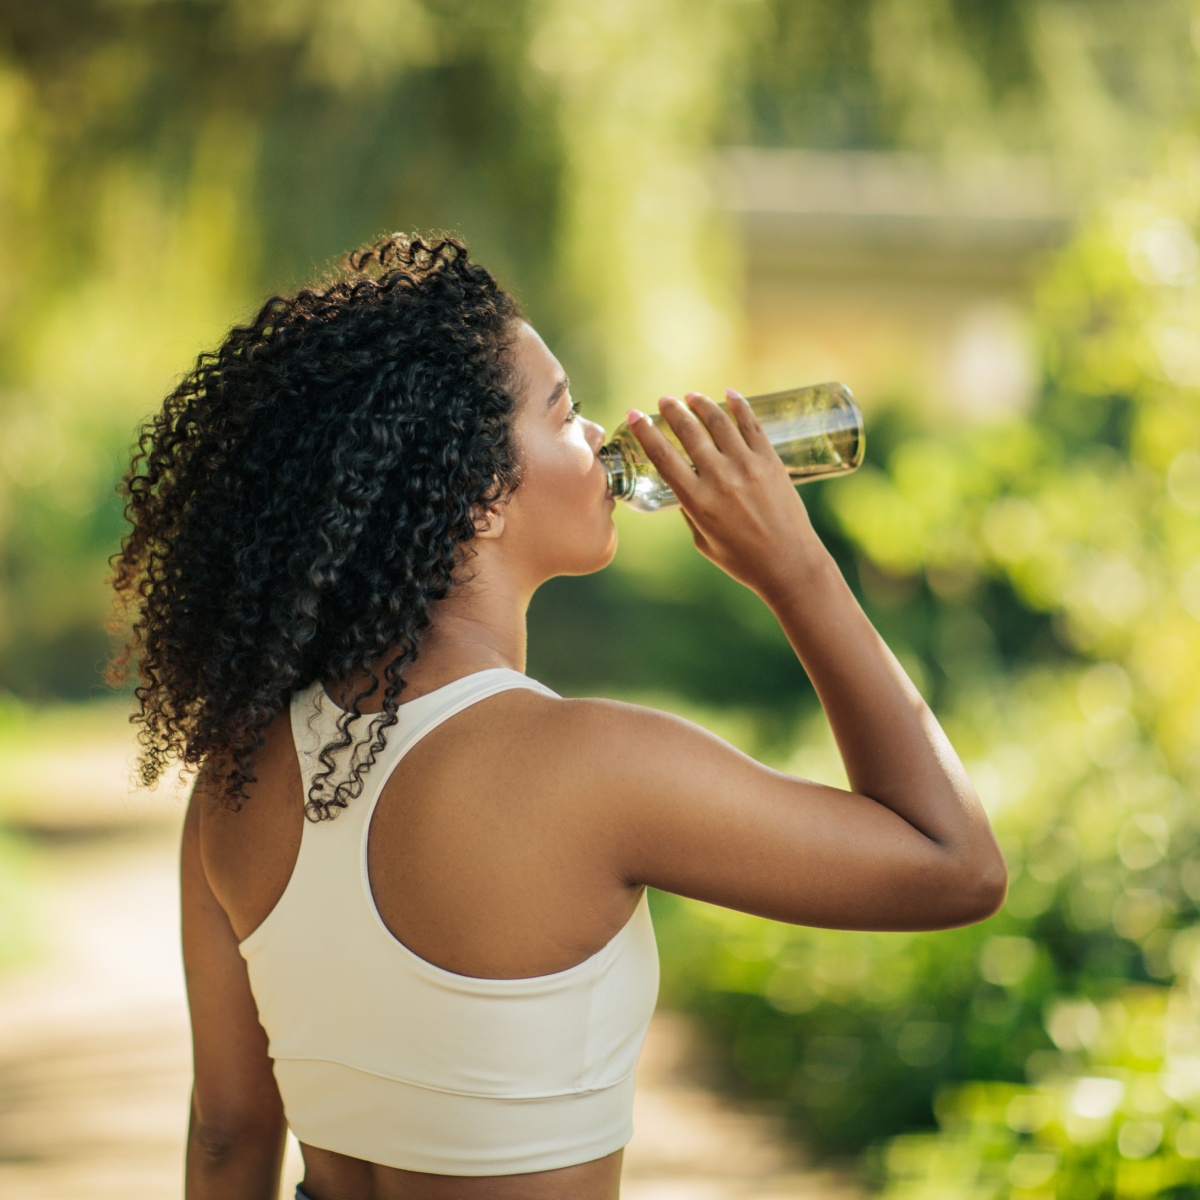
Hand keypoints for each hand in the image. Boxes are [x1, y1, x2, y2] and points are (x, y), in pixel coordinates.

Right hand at [627, 389, 823, 595]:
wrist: (790, 564)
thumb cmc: (742, 560)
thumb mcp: (702, 541)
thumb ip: (690, 511)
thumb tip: (683, 486)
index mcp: (697, 501)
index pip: (663, 456)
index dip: (645, 431)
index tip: (635, 414)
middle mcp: (719, 479)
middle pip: (689, 432)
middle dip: (672, 411)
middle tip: (665, 401)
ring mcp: (747, 467)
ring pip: (719, 422)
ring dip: (702, 404)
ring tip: (692, 396)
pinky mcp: (771, 462)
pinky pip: (752, 425)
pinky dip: (739, 406)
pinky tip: (729, 394)